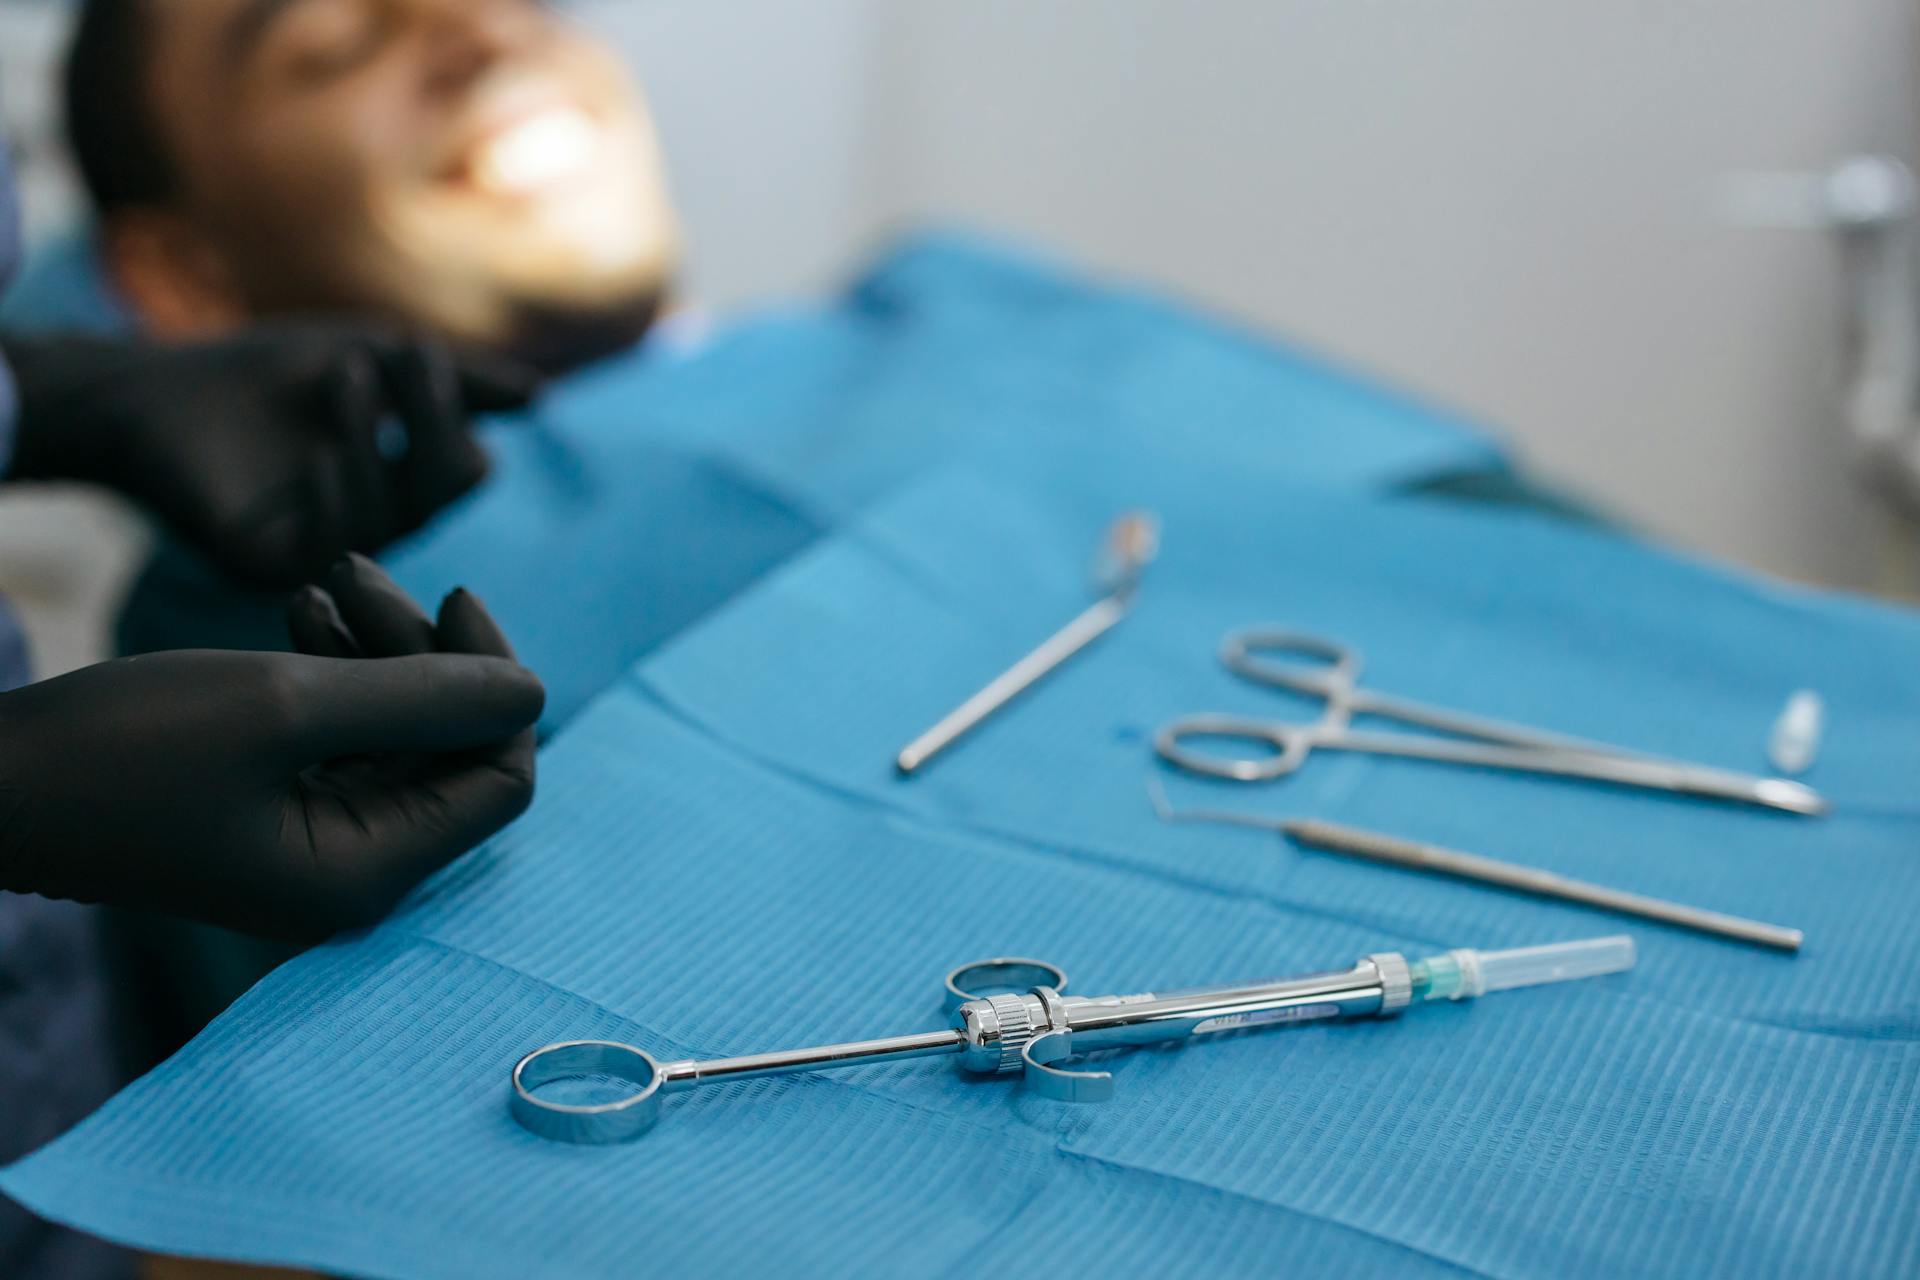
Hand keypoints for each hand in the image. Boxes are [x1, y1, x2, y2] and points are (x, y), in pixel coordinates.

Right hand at [0, 557, 542, 939]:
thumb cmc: (122, 746)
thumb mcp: (285, 702)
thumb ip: (422, 695)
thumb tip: (534, 690)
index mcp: (366, 872)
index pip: (500, 781)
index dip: (499, 685)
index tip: (457, 594)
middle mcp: (353, 872)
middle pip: (452, 750)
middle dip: (425, 650)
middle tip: (361, 567)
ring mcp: (314, 844)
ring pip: (400, 731)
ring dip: (380, 646)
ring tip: (326, 578)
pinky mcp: (276, 811)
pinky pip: (346, 737)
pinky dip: (338, 671)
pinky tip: (301, 610)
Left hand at [4, 325, 540, 587]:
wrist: (145, 389)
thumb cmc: (255, 375)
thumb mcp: (369, 357)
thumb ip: (450, 380)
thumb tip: (541, 399)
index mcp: (397, 487)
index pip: (459, 467)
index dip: (450, 411)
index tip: (417, 350)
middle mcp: (370, 528)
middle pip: (440, 491)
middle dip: (434, 421)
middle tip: (405, 356)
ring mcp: (320, 552)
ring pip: (394, 513)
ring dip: (379, 435)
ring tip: (347, 372)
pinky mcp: (267, 567)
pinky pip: (333, 542)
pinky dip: (339, 488)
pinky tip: (323, 436)